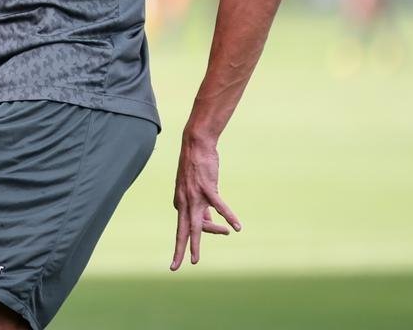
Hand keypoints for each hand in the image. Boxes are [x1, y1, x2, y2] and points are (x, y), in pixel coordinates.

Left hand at [170, 138, 240, 269]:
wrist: (196, 144)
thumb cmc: (197, 167)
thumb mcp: (195, 190)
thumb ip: (199, 206)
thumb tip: (208, 223)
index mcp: (180, 203)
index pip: (188, 226)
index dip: (201, 235)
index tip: (221, 233)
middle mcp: (184, 202)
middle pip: (184, 231)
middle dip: (180, 250)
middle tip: (175, 267)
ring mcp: (195, 196)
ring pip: (196, 225)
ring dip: (196, 244)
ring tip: (195, 260)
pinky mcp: (207, 188)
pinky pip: (219, 206)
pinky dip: (228, 216)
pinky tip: (237, 226)